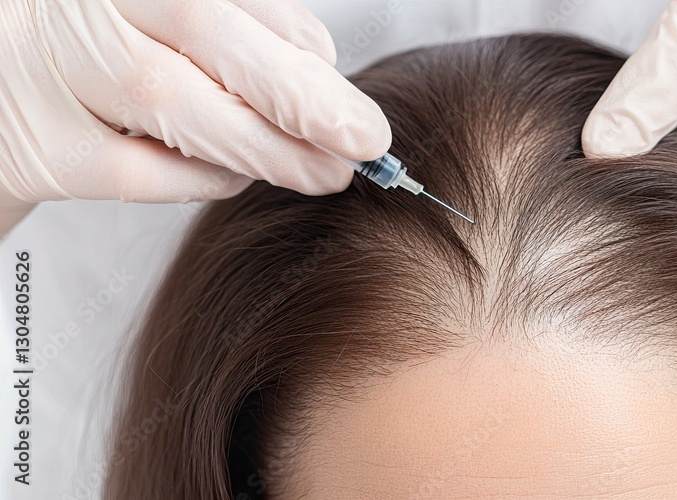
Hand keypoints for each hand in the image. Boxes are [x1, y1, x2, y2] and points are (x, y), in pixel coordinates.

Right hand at [0, 0, 390, 233]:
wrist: (3, 100)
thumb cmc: (98, 60)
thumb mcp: (159, 28)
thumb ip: (233, 36)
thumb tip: (321, 70)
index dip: (291, 34)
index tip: (339, 79)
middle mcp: (79, 5)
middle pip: (201, 27)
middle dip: (296, 89)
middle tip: (364, 138)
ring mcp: (49, 68)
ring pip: (169, 99)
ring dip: (264, 145)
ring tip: (324, 173)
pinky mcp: (37, 146)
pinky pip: (130, 169)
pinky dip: (199, 178)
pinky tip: (238, 180)